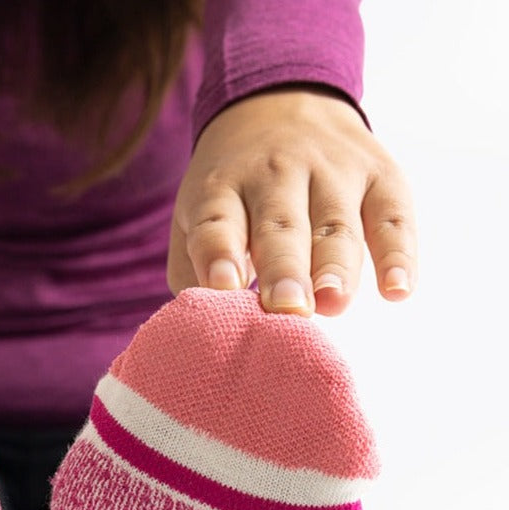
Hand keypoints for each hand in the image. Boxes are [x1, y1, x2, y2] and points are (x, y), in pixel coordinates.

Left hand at [167, 87, 416, 316]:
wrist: (279, 102)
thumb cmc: (231, 190)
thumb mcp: (195, 216)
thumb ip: (194, 269)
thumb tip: (206, 325)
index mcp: (221, 189)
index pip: (218, 222)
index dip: (220, 254)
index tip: (223, 286)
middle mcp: (275, 173)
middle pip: (281, 226)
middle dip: (285, 269)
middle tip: (288, 307)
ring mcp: (331, 170)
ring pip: (336, 223)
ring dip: (336, 265)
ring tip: (333, 302)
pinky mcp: (379, 174)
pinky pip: (392, 215)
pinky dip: (398, 253)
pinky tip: (397, 289)